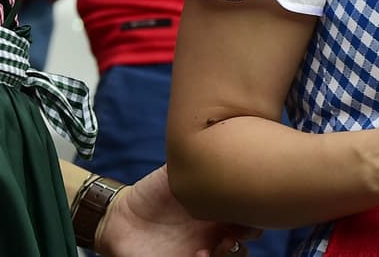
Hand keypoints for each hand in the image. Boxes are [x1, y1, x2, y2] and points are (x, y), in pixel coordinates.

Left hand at [96, 166, 258, 256]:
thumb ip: (197, 156)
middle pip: (248, 233)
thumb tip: (216, 133)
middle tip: (239, 227)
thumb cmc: (150, 193)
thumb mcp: (176, 171)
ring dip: (233, 250)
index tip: (250, 202)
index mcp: (217, 203)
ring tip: (220, 244)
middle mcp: (216, 227)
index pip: (248, 205)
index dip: (255, 205)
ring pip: (235, 253)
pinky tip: (199, 253)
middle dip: (250, 231)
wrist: (123, 218)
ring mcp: (206, 247)